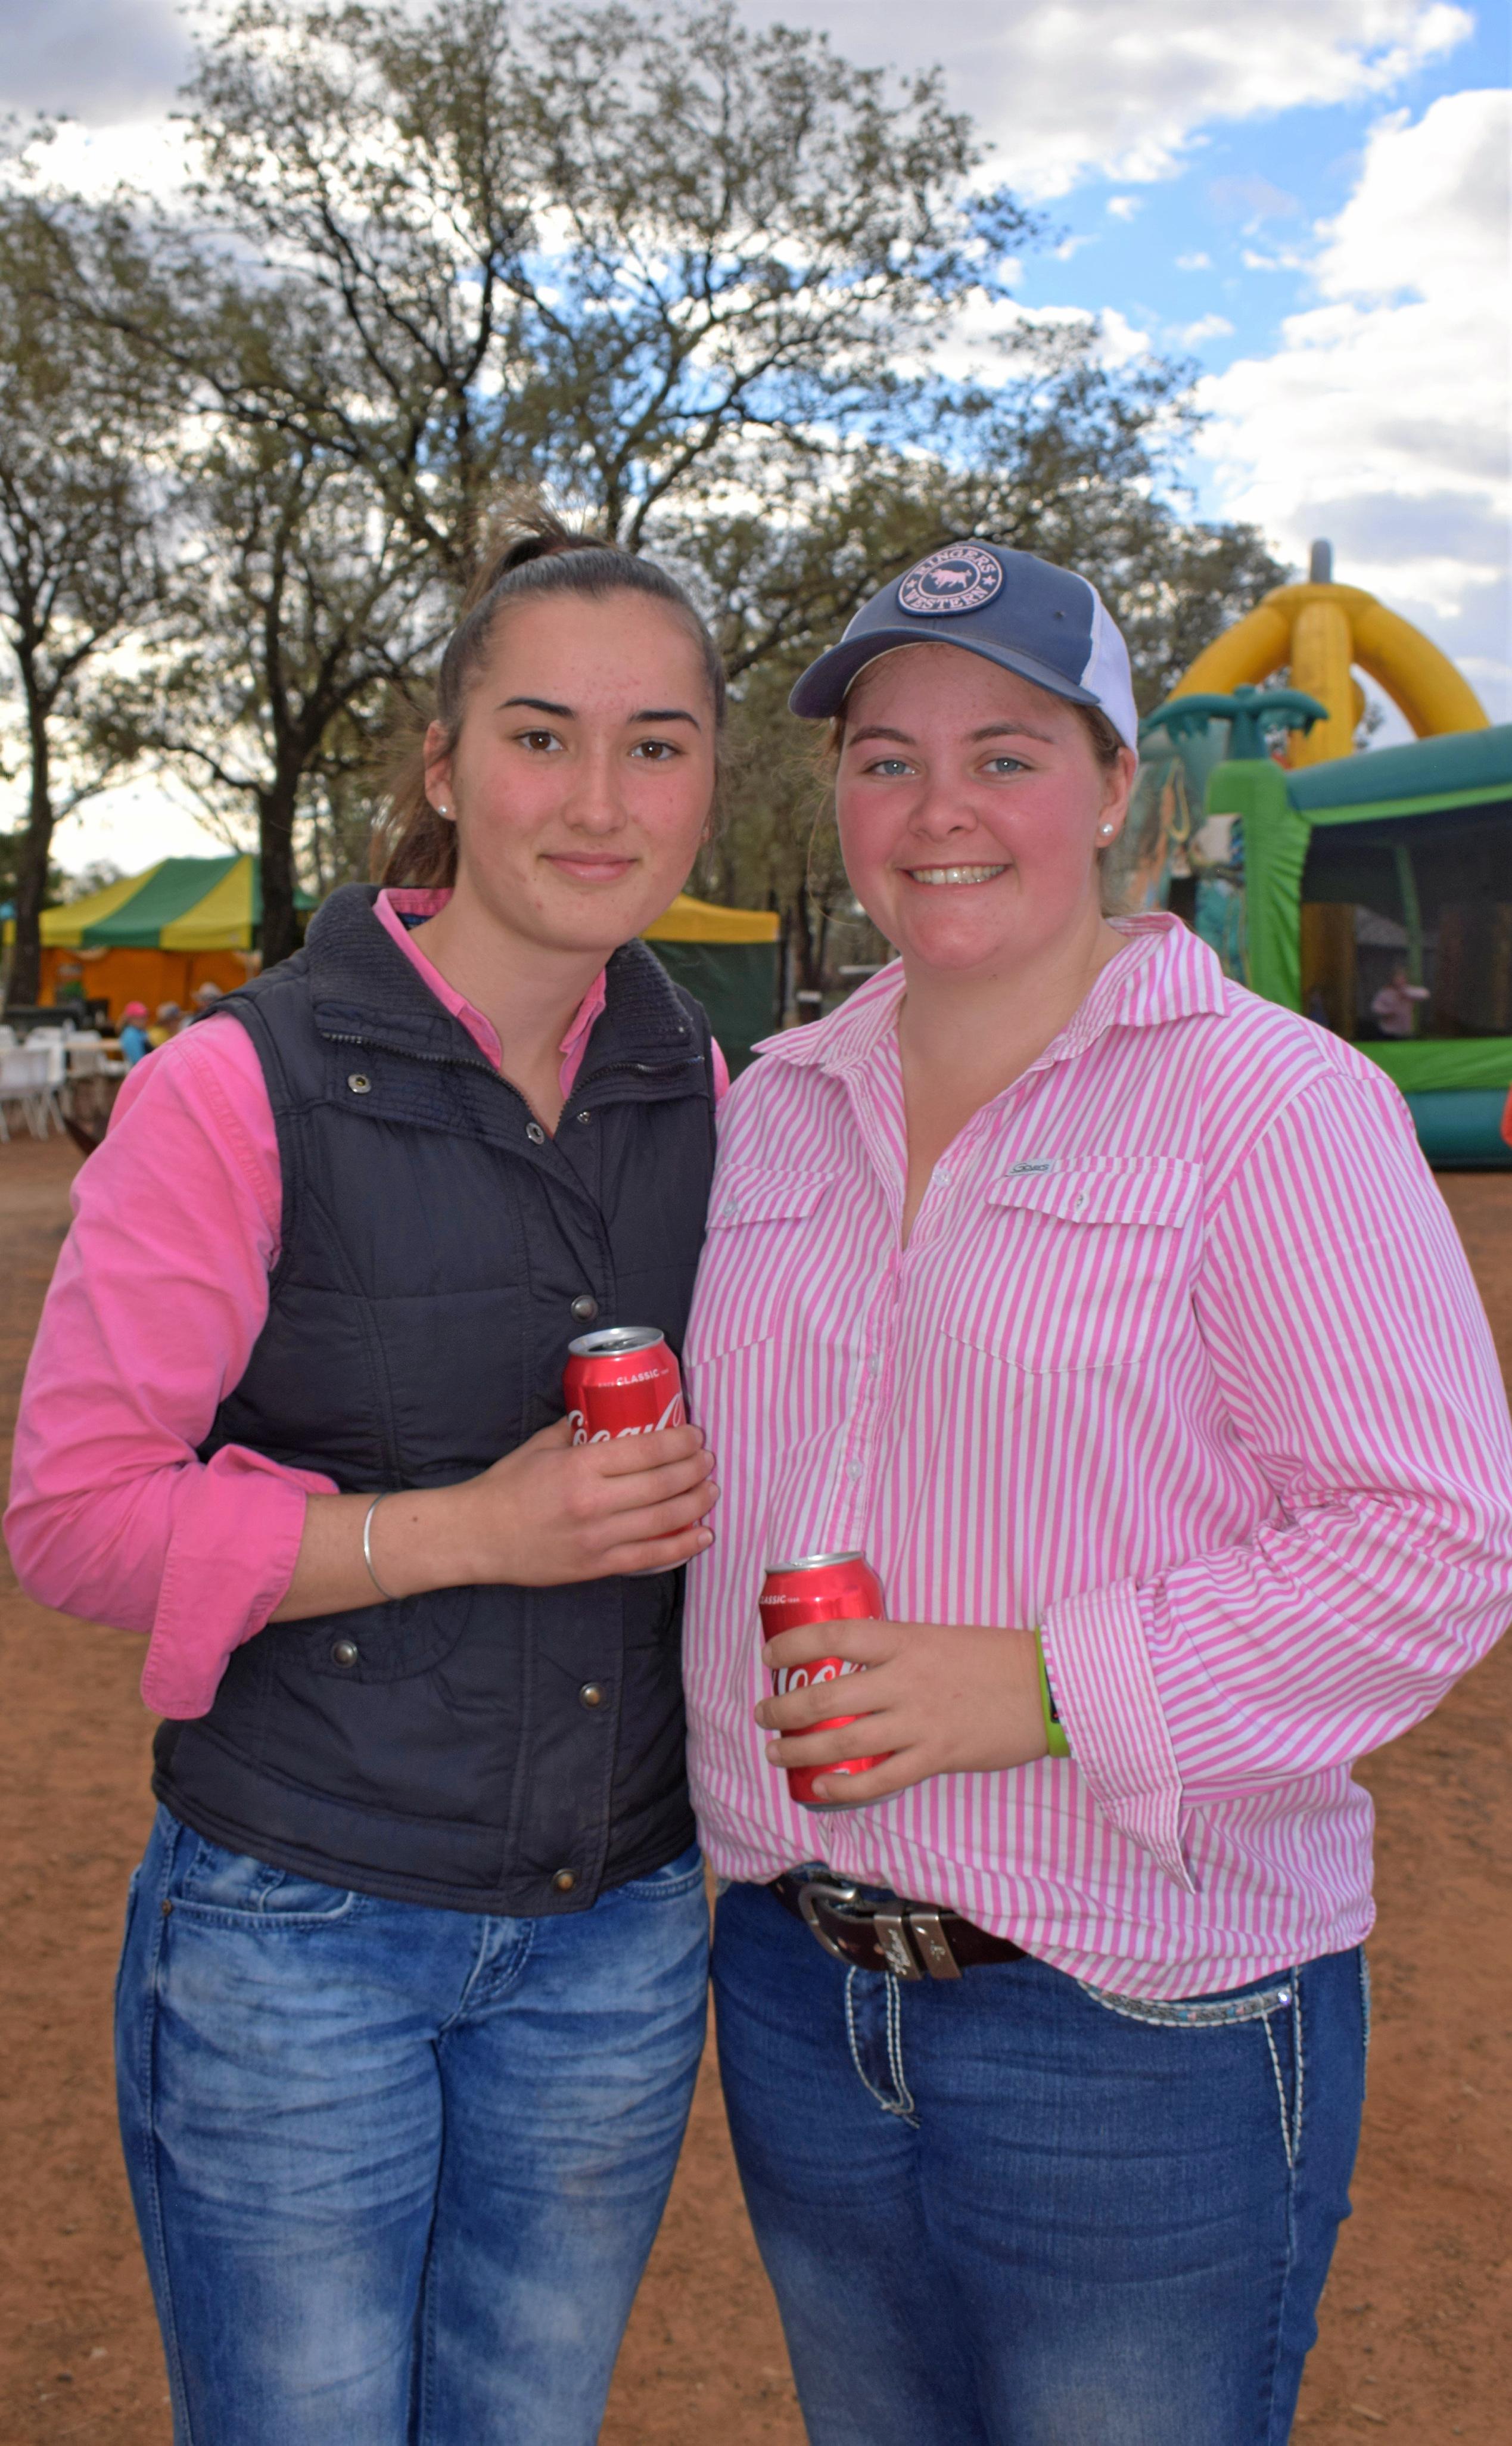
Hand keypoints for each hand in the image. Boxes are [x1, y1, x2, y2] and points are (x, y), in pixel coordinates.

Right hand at [432, 1416, 718, 1586]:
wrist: (478, 1536)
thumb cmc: (507, 1487)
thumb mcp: (541, 1446)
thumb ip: (577, 1428)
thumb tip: (608, 1411)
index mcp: (580, 1466)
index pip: (646, 1450)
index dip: (680, 1441)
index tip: (695, 1434)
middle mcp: (593, 1502)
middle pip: (663, 1484)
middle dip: (695, 1470)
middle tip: (708, 1460)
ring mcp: (598, 1538)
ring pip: (664, 1521)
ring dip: (696, 1504)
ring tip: (711, 1490)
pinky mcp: (597, 1566)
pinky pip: (650, 1558)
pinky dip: (682, 1547)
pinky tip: (702, 1535)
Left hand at [755, 1617, 1045, 1804]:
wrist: (1048, 1686)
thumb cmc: (994, 1657)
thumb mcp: (939, 1637)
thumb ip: (898, 1652)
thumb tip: (855, 1667)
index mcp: (904, 1640)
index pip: (833, 1636)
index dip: (793, 1644)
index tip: (770, 1654)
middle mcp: (904, 1680)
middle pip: (826, 1698)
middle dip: (784, 1709)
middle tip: (763, 1714)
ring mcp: (919, 1722)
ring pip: (843, 1743)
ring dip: (801, 1751)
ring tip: (777, 1753)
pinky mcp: (937, 1757)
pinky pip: (881, 1778)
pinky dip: (845, 1788)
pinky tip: (821, 1789)